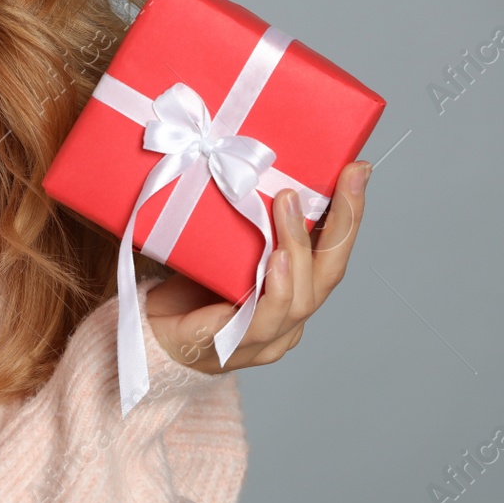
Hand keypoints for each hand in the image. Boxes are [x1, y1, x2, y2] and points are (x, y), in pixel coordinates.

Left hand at [144, 160, 370, 373]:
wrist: (144, 329)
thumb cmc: (188, 284)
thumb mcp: (227, 242)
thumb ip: (250, 218)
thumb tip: (258, 156)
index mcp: (294, 292)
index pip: (332, 253)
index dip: (350, 213)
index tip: (359, 169)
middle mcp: (288, 319)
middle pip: (329, 274)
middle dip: (345, 223)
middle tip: (346, 178)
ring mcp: (263, 338)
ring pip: (301, 297)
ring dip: (299, 246)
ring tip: (290, 205)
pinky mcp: (228, 347)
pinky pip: (261, 322)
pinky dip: (276, 290)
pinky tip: (276, 263)